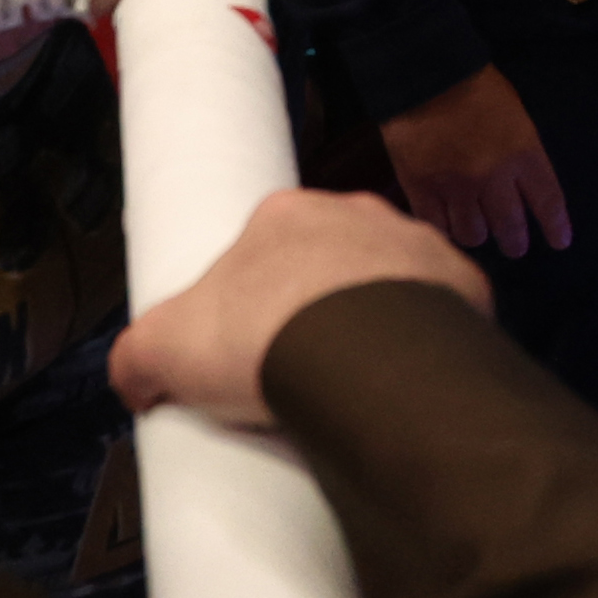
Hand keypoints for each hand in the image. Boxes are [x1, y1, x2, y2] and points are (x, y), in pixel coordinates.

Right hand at [116, 184, 490, 425]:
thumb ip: (137, 359)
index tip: (253, 339)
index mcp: (284, 215)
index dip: (256, 295)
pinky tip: (404, 383)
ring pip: (392, 282)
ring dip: (377, 321)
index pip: (265, 246)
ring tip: (354, 382)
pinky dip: (425, 345)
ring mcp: (416, 247)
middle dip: (318, 306)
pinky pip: (445, 314)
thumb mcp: (164, 347)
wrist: (360, 359)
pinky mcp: (464, 287)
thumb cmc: (265, 339)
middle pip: (331, 262)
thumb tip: (133, 380)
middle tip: (302, 366)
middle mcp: (356, 216)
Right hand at [377, 64, 572, 254]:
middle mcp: (493, 178)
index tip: (559, 242)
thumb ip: (522, 154)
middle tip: (515, 245)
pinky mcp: (421, 189)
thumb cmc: (476, 86)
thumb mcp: (517, 116)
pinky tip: (447, 225)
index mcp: (523, 154)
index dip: (556, 227)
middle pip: (510, 229)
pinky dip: (444, 229)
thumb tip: (524, 188)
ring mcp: (456, 187)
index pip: (548, 202)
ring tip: (476, 229)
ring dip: (478, 235)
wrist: (424, 72)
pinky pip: (437, 226)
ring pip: (473, 235)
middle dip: (516, 243)